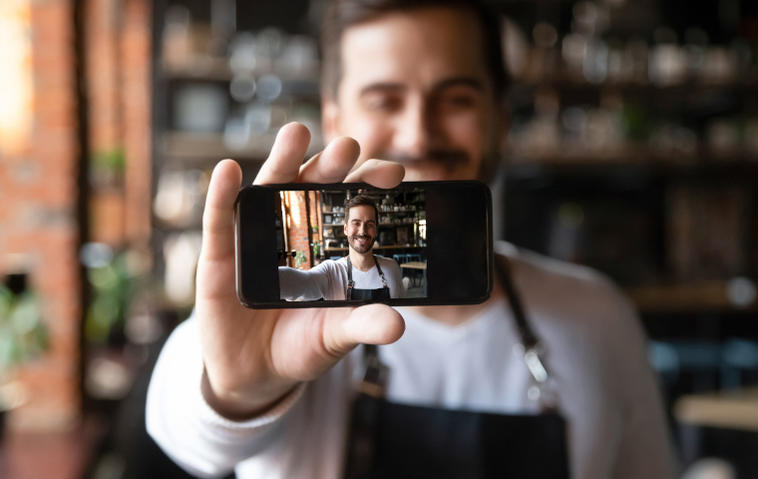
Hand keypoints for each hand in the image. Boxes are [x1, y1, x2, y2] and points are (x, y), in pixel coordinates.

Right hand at [196, 123, 405, 418]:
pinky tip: (230, 170)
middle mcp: (292, 229)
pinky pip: (219, 220)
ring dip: (281, 160)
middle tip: (349, 147)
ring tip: (296, 133)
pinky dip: (222, 194)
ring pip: (268, 189)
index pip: (349, 204)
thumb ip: (362, 325)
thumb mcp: (335, 336)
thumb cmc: (301, 345)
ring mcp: (254, 237)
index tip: (394, 173)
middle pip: (312, 186)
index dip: (368, 185)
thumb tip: (398, 325)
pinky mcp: (220, 255)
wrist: (256, 374)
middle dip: (330, 164)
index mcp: (327, 242)